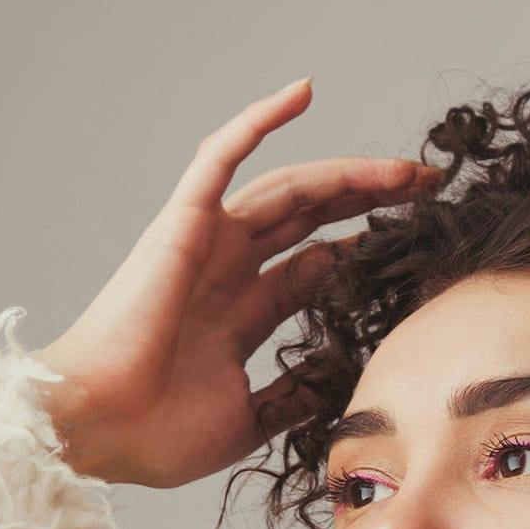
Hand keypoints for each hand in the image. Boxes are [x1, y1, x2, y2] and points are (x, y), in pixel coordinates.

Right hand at [32, 78, 444, 486]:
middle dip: (371, 202)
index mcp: (240, 315)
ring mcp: (205, 245)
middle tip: (429, 190)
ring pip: (288, 189)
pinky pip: (220, 158)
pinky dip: (257, 122)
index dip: (362, 251)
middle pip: (312, 219)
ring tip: (406, 170)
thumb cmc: (157, 436)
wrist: (100, 431)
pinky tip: (302, 92)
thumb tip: (330, 391)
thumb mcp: (249, 423)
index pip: (313, 267)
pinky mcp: (182, 226)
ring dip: (347, 173)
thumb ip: (289, 400)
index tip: (417, 246)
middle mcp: (226, 272)